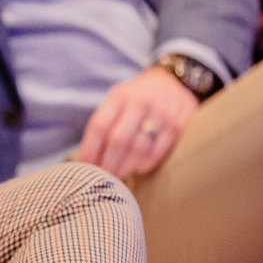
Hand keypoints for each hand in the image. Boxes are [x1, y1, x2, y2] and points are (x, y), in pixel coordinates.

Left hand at [78, 66, 199, 177]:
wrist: (174, 84)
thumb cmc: (137, 98)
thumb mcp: (119, 100)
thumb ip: (105, 122)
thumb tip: (89, 158)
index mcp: (120, 95)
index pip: (100, 126)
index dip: (90, 149)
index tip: (85, 165)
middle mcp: (140, 102)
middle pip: (118, 141)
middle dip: (107, 164)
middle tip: (102, 178)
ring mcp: (161, 113)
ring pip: (138, 150)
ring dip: (125, 168)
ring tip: (118, 176)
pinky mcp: (177, 126)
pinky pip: (156, 153)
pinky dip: (143, 165)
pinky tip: (137, 168)